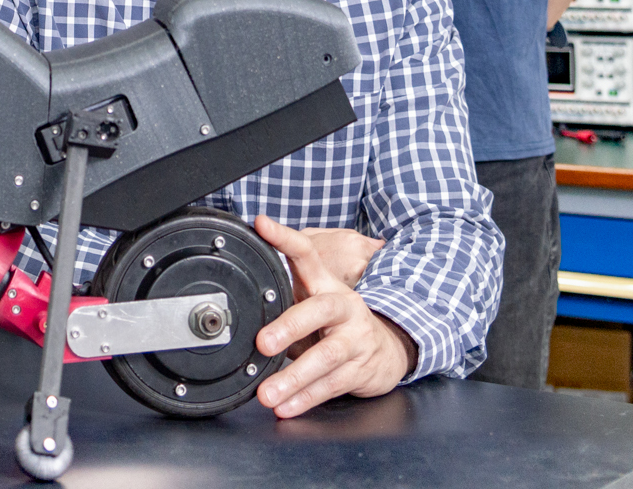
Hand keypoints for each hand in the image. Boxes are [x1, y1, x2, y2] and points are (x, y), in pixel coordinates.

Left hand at [251, 215, 417, 417]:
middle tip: (262, 343)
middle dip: (290, 328)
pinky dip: (306, 398)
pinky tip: (286, 407)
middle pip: (319, 310)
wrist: (390, 350)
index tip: (261, 224)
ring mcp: (356, 339)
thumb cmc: (339, 326)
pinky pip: (331, 386)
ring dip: (294, 378)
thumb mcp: (315, 306)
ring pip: (326, 358)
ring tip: (267, 393)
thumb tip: (243, 306)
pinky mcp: (361, 369)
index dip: (284, 238)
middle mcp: (344, 307)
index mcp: (327, 286)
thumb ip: (286, 302)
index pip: (306, 254)